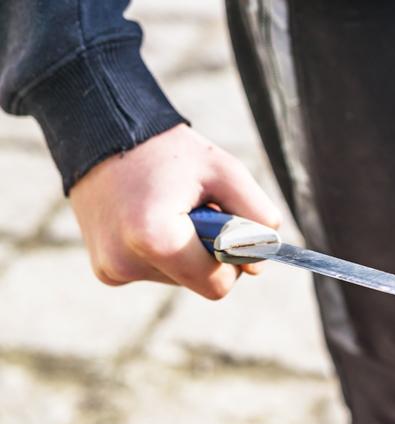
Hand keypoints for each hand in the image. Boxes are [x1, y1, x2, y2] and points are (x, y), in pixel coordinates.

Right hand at [69, 124, 280, 298]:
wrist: (104, 134)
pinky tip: (151, 217)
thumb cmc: (169, 151)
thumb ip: (257, 217)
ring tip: (168, 208)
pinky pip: (154, 271)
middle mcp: (126, 263)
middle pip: (197, 283)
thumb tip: (258, 267)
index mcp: (155, 239)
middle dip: (207, 252)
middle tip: (194, 209)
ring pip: (177, 278)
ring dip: (184, 249)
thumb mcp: (226, 172)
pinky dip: (164, 251)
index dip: (232, 259)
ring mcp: (111, 270)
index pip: (217, 285)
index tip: (225, 226)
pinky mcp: (104, 270)